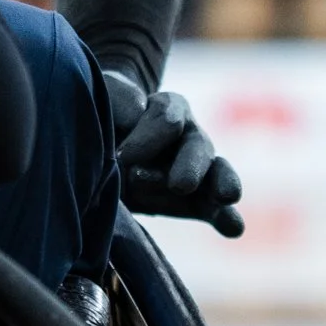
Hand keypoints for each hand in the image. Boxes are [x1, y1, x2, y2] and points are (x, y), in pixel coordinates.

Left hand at [105, 73, 244, 235]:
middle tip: (180, 185)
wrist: (92, 148)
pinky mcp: (191, 203)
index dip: (149, 138)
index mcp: (167, 110)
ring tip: (226, 196)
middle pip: (198, 147)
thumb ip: (120, 100)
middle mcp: (188, 138)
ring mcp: (195, 172)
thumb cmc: (98, 116)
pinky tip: (234, 228)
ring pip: (215, 175)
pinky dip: (225, 218)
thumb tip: (139, 112)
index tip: (122, 157)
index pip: (168, 120)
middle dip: (191, 166)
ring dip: (221, 184)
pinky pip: (213, 210)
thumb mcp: (103, 97)